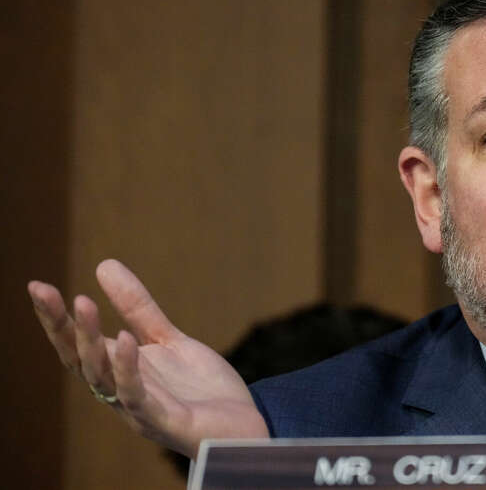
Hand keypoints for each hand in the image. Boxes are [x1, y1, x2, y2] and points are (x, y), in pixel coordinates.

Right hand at [28, 259, 268, 456]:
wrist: (243, 426)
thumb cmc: (201, 389)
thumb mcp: (168, 340)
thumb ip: (138, 309)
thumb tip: (103, 264)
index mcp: (118, 372)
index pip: (77, 344)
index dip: (56, 318)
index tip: (37, 285)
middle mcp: (120, 392)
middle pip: (80, 359)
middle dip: (61, 326)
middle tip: (44, 290)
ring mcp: (139, 408)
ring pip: (102, 376)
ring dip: (90, 341)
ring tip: (83, 304)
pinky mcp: (163, 421)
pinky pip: (137, 396)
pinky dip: (127, 369)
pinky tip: (125, 340)